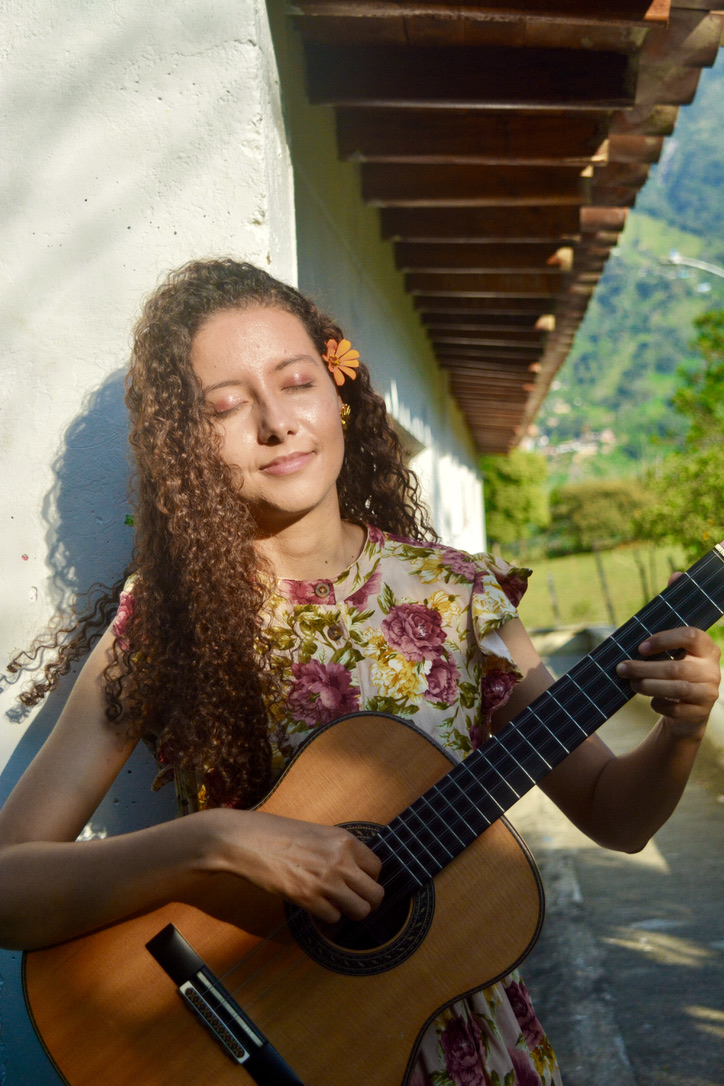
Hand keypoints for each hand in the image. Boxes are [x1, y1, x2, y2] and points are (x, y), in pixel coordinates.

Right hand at [206, 809, 383, 924]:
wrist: (247, 840)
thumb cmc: (277, 833)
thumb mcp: (317, 832)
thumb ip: (338, 849)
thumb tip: (354, 869)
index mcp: (345, 840)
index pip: (377, 868)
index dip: (369, 878)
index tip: (358, 882)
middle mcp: (341, 861)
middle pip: (376, 895)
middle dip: (367, 901)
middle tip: (354, 901)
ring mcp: (326, 881)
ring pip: (361, 911)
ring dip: (350, 912)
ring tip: (336, 905)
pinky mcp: (308, 898)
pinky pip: (333, 918)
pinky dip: (326, 916)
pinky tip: (315, 905)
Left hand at [616, 626, 720, 739]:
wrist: (688, 709)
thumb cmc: (674, 676)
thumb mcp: (674, 659)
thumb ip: (659, 652)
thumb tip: (627, 655)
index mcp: (706, 649)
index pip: (691, 636)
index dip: (664, 640)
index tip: (640, 648)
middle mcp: (712, 670)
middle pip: (676, 667)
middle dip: (644, 668)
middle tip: (622, 668)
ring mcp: (709, 692)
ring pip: (677, 689)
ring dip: (648, 686)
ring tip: (632, 683)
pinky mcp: (701, 713)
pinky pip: (676, 709)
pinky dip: (659, 704)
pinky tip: (652, 701)